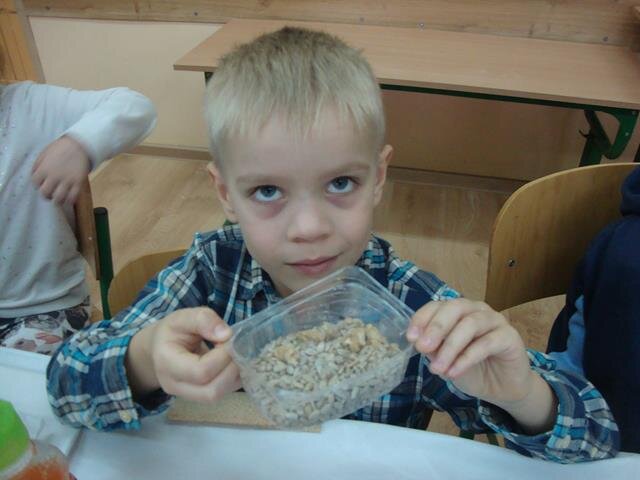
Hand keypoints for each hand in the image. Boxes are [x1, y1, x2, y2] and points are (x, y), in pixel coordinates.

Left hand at [31, 135, 89, 204]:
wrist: (79, 145)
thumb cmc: (60, 148)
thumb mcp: (44, 153)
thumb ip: (38, 165)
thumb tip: (34, 175)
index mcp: (44, 168)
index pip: (35, 183)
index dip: (38, 185)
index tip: (42, 185)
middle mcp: (54, 176)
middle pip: (45, 193)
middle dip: (46, 195)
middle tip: (50, 194)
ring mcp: (67, 180)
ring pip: (59, 198)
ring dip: (57, 200)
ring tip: (59, 198)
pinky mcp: (78, 183)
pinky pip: (73, 197)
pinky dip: (70, 200)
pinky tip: (69, 198)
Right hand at [126, 307, 241, 402]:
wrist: (160, 348)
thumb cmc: (172, 332)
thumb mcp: (183, 317)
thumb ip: (203, 319)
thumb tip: (226, 334)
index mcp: (167, 363)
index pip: (201, 371)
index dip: (222, 356)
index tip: (229, 339)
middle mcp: (174, 385)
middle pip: (211, 392)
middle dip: (231, 369)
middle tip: (235, 348)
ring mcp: (185, 395)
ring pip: (217, 396)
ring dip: (234, 375)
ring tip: (234, 354)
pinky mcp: (198, 396)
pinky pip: (221, 394)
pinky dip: (233, 380)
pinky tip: (233, 362)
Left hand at [406, 298, 534, 404]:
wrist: (502, 389)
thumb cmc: (472, 370)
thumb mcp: (446, 360)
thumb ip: (434, 349)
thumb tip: (418, 342)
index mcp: (459, 311)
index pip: (438, 305)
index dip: (422, 318)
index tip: (410, 337)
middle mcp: (477, 310)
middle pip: (455, 308)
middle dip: (436, 328)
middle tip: (422, 347)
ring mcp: (496, 320)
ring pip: (470, 324)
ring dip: (450, 347)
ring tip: (437, 369)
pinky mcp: (510, 337)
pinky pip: (487, 343)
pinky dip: (467, 358)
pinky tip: (454, 372)